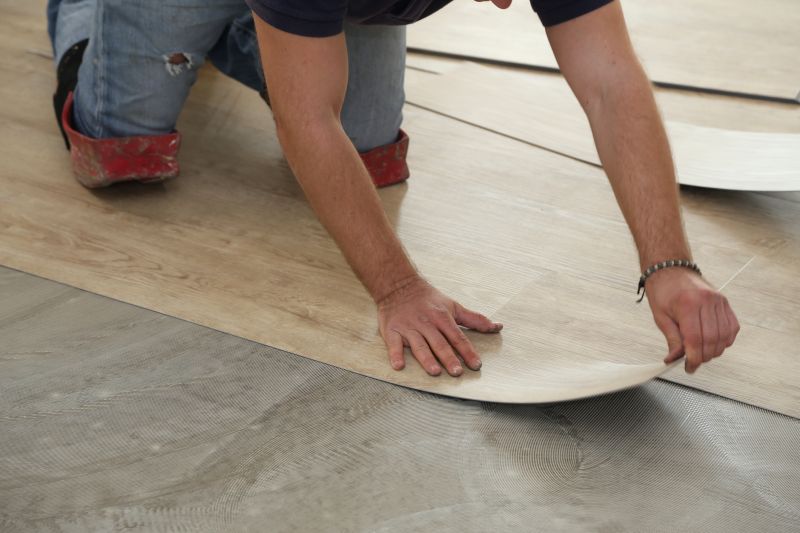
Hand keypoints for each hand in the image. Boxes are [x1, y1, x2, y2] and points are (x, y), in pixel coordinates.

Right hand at [377, 277, 502, 375]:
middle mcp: (426, 323)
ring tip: (434, 371)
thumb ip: (474, 319)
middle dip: (449, 357)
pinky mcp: (392, 331)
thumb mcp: (453, 306)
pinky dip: (395, 355)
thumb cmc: (428, 299)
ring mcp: (409, 327)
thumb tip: (498, 327)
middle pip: (439, 343)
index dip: (467, 351)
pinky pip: (393, 344)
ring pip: (419, 345)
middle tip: (457, 372)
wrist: (399, 285)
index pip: (457, 337)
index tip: (476, 364)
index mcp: (442, 318)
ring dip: (426, 359)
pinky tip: (399, 366)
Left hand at [646, 268, 739, 372]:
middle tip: (693, 362)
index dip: (694, 358)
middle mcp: (707, 301)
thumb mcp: (660, 317)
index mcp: (688, 304)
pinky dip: (725, 339)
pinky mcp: (724, 301)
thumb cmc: (662, 291)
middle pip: (712, 340)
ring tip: (702, 353)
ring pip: (724, 335)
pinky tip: (714, 343)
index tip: (689, 367)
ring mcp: (719, 301)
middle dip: (704, 356)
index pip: (695, 339)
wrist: (671, 269)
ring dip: (715, 350)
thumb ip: (672, 339)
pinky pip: (732, 327)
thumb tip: (674, 359)